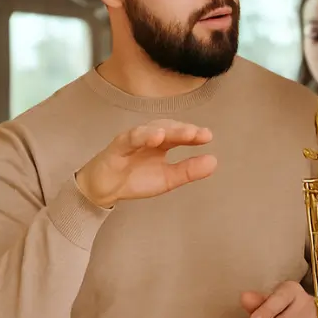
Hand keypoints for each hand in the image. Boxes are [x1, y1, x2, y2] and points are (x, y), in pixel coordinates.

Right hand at [75, 119, 216, 208]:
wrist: (103, 189)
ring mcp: (133, 139)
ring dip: (168, 130)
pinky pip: (131, 138)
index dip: (193, 134)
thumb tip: (214, 161)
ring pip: (151, 130)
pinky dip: (143, 135)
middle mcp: (148, 137)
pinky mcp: (117, 146)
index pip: (179, 135)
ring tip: (185, 134)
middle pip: (167, 128)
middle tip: (200, 134)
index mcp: (161, 143)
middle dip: (184, 130)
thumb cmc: (134, 179)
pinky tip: (156, 137)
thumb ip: (188, 171)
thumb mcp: (167, 179)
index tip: (207, 137)